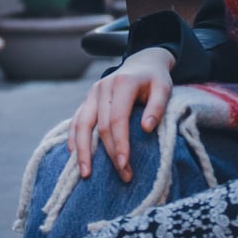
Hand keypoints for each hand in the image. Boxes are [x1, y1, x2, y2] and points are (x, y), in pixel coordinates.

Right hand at [67, 47, 174, 181]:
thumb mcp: (164, 87)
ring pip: (81, 124)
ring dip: (82, 150)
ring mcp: (93, 93)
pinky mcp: (88, 99)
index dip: (120, 143)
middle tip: (122, 175)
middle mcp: (103, 87)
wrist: (143, 62)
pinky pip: (76, 120)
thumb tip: (146, 128)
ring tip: (85, 174)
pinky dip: (73, 138)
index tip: (125, 165)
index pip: (118, 119)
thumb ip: (158, 106)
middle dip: (109, 154)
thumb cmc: (155, 79)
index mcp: (122, 84)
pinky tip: (73, 155)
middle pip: (101, 126)